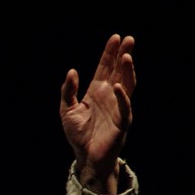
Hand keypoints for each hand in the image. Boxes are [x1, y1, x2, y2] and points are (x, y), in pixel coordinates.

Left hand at [60, 34, 135, 194]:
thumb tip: (72, 71)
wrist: (85, 156)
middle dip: (124, 55)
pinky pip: (124, 108)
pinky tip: (116, 86)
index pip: (105, 68)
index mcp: (96, 92)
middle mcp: (109, 97)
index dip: (109, 53)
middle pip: (119, 72)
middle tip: (129, 39)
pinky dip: (122, 97)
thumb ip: (67, 91)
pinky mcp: (122, 122)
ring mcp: (118, 108)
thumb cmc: (77, 134)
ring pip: (126, 85)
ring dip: (127, 71)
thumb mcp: (66, 110)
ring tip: (126, 57)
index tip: (115, 38)